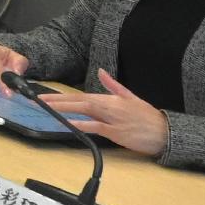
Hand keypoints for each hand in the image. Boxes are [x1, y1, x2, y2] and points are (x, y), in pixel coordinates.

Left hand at [37, 71, 170, 155]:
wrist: (166, 132)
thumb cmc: (148, 117)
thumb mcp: (131, 97)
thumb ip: (114, 85)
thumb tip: (100, 71)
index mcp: (112, 98)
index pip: (83, 96)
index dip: (63, 96)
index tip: (46, 96)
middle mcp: (110, 106)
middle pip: (80, 101)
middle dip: (58, 100)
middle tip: (39, 100)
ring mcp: (113, 119)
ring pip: (85, 110)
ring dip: (66, 109)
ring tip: (48, 108)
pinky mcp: (116, 132)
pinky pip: (96, 127)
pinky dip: (82, 124)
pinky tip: (68, 123)